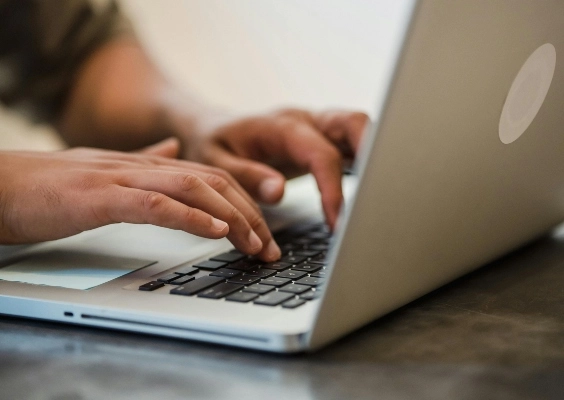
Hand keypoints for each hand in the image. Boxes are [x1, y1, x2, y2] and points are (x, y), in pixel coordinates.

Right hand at [0, 139, 280, 260]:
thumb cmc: (50, 187)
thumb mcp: (106, 172)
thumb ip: (143, 162)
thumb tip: (173, 151)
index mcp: (145, 164)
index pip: (210, 177)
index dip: (243, 202)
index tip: (263, 233)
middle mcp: (141, 166)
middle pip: (212, 180)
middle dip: (249, 214)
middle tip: (270, 247)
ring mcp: (121, 179)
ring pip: (192, 187)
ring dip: (230, 216)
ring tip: (254, 243)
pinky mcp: (99, 198)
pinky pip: (154, 204)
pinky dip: (189, 216)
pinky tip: (214, 230)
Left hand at [181, 108, 368, 227]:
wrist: (212, 128)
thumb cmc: (212, 143)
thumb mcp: (215, 162)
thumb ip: (246, 176)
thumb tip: (279, 191)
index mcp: (280, 126)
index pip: (321, 154)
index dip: (333, 189)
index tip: (338, 222)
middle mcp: (305, 120)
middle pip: (355, 123)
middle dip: (373, 155)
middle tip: (376, 199)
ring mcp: (317, 126)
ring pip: (360, 129)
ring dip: (374, 157)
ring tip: (376, 198)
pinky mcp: (322, 138)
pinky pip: (353, 143)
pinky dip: (365, 162)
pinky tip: (366, 190)